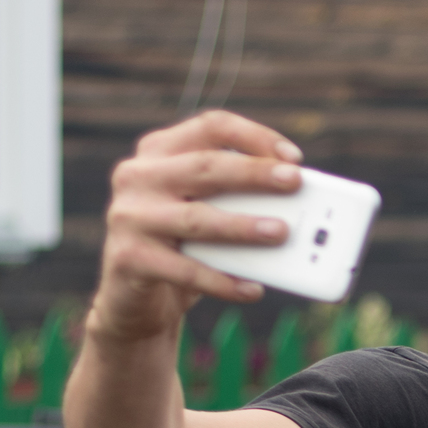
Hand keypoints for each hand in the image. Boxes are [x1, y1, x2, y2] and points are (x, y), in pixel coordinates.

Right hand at [89, 110, 303, 343]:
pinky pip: (186, 271)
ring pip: (197, 219)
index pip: (210, 128)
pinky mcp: (130, 258)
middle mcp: (139, 176)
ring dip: (243, 226)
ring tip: (282, 233)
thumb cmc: (181, 248)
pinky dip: (224, 281)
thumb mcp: (204, 212)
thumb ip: (235, 199)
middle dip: (254, 173)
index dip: (254, 137)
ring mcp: (130, 216)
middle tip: (295, 182)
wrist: (133, 300)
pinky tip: (253, 289)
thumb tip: (297, 209)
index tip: (294, 157)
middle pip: (205, 167)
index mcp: (159, 152)